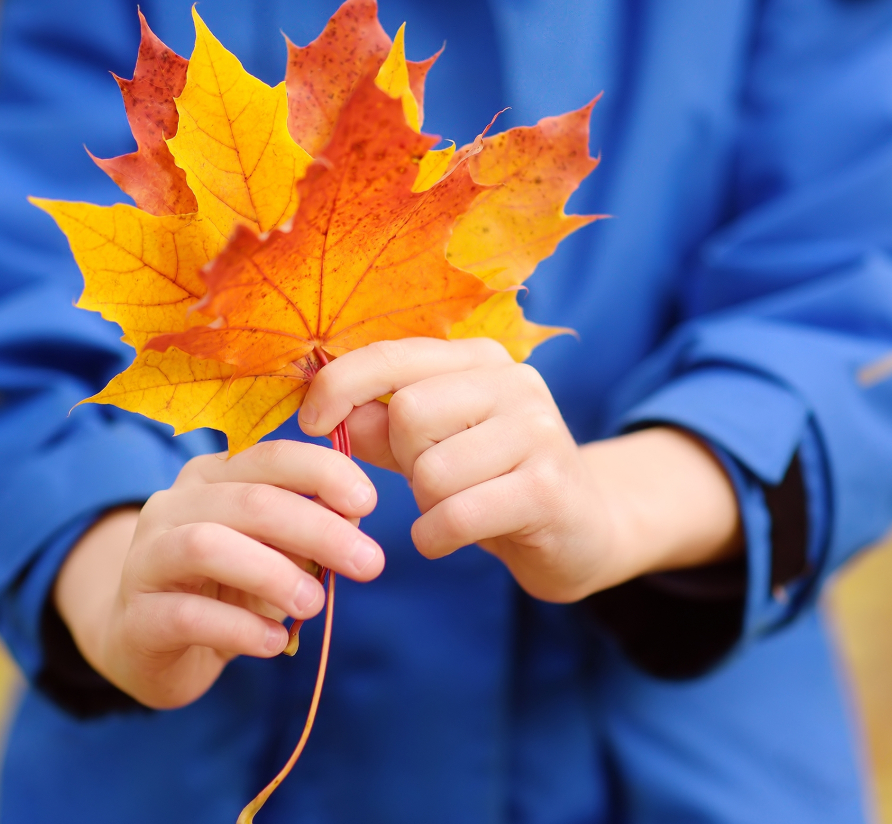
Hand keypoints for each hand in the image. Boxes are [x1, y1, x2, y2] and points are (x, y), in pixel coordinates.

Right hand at [54, 441, 383, 708]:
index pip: (270, 456)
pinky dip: (238, 628)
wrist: (147, 646)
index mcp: (211, 478)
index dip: (323, 471)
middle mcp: (172, 506)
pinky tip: (273, 642)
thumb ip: (306, 530)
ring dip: (273, 573)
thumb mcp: (270, 552)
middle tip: (369, 564)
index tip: (369, 502)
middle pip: (249, 500)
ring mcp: (146, 560)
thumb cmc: (222, 589)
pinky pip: (187, 615)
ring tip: (315, 604)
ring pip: (207, 545)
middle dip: (318, 529)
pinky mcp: (136, 617)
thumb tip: (355, 515)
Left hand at [299, 338, 740, 602]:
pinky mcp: (549, 488)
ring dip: (425, 506)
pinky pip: (456, 514)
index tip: (308, 421)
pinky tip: (448, 538)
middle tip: (429, 481)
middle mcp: (515, 381)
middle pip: (409, 414)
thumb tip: (326, 409)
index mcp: (479, 359)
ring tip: (454, 509)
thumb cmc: (491, 482)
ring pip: (431, 471)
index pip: (392, 354)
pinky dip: (436, 536)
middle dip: (402, 461)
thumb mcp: (431, 446)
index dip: (338, 385)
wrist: (582, 530)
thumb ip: (380, 426)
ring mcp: (538, 431)